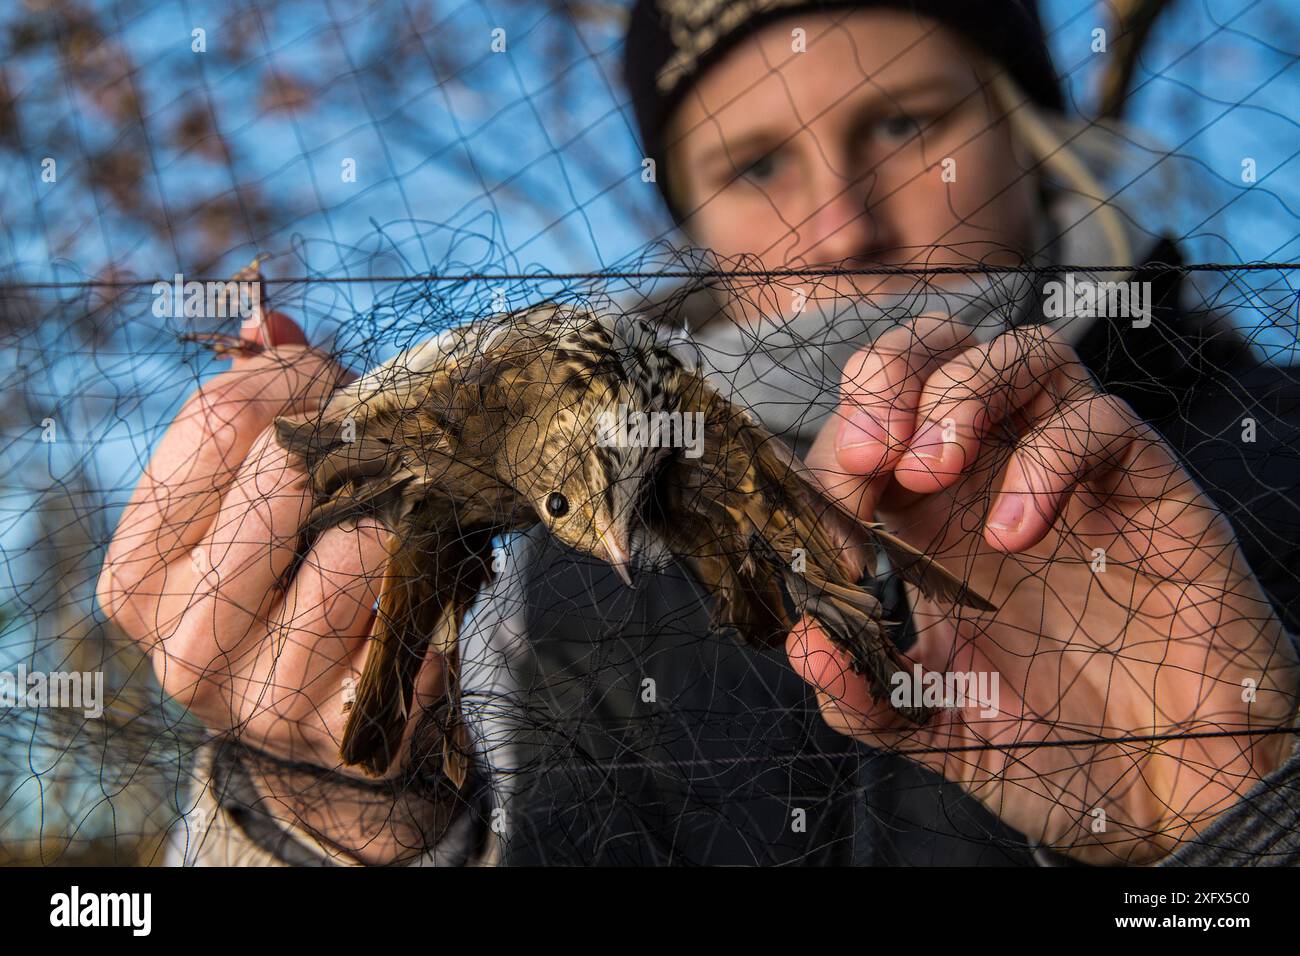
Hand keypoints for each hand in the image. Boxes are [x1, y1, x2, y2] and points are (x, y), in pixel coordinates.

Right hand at [97, 313, 450, 861]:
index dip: (296, 378)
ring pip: (356, 546)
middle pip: (284, 475)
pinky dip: (432, 585)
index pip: (214, 419)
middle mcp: (180, 644)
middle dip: (351, 440)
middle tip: (383, 442)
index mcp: (136, 576)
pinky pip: (412, 612)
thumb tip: (266, 321)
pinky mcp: (345, 726)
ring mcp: (260, 697)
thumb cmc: (289, 586)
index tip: (333, 384)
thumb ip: (251, 409)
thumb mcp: (249, 503)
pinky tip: (421, 590)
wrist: (328, 720)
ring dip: (398, 518)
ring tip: (401, 524)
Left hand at [786, 314, 1299, 864]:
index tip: (829, 511)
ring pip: (1021, 354)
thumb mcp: (933, 730)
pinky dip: (1046, 460)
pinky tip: (1016, 533)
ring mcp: (1072, 478)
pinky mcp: (1147, 493)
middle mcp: (994, 481)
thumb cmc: (1057, 750)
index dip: (833, 452)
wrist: (1171, 791)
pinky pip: (1100, 424)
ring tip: (929, 471)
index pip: (867, 430)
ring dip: (958, 392)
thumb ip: (861, 694)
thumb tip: (803, 641)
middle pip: (936, 350)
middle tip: (870, 450)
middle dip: (886, 374)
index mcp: (929, 523)